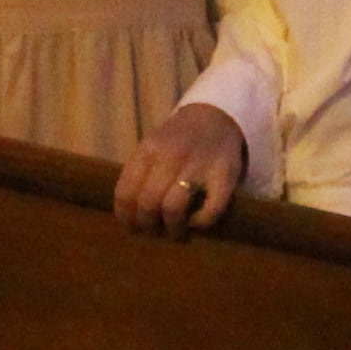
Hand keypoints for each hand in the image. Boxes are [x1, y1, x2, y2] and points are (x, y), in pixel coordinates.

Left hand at [113, 103, 246, 236]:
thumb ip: (138, 173)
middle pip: (147, 203)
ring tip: (176, 232)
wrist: (216, 117)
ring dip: (173, 228)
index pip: (125, 192)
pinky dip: (201, 222)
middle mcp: (171, 156)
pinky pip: (210, 210)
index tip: (132, 228)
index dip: (126, 217)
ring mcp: (198, 165)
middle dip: (148, 226)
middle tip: (155, 232)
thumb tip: (126, 214)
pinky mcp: (224, 176)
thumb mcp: (152, 147)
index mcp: (148, 150)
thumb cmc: (178, 140)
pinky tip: (198, 222)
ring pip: (173, 208)